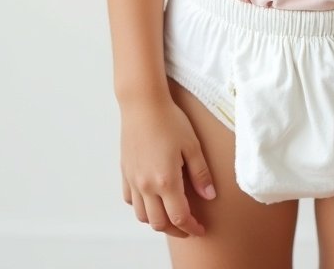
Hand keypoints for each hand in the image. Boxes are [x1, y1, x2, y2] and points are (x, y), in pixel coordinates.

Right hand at [119, 96, 215, 237]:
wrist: (143, 104)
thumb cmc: (170, 120)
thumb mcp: (192, 145)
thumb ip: (200, 174)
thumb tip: (209, 195)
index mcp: (166, 181)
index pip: (180, 217)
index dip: (191, 228)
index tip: (200, 229)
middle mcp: (146, 185)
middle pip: (159, 222)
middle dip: (176, 230)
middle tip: (188, 226)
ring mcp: (133, 180)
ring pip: (142, 215)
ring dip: (157, 221)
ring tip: (171, 215)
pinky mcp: (125, 172)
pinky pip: (130, 200)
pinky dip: (141, 206)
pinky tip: (151, 199)